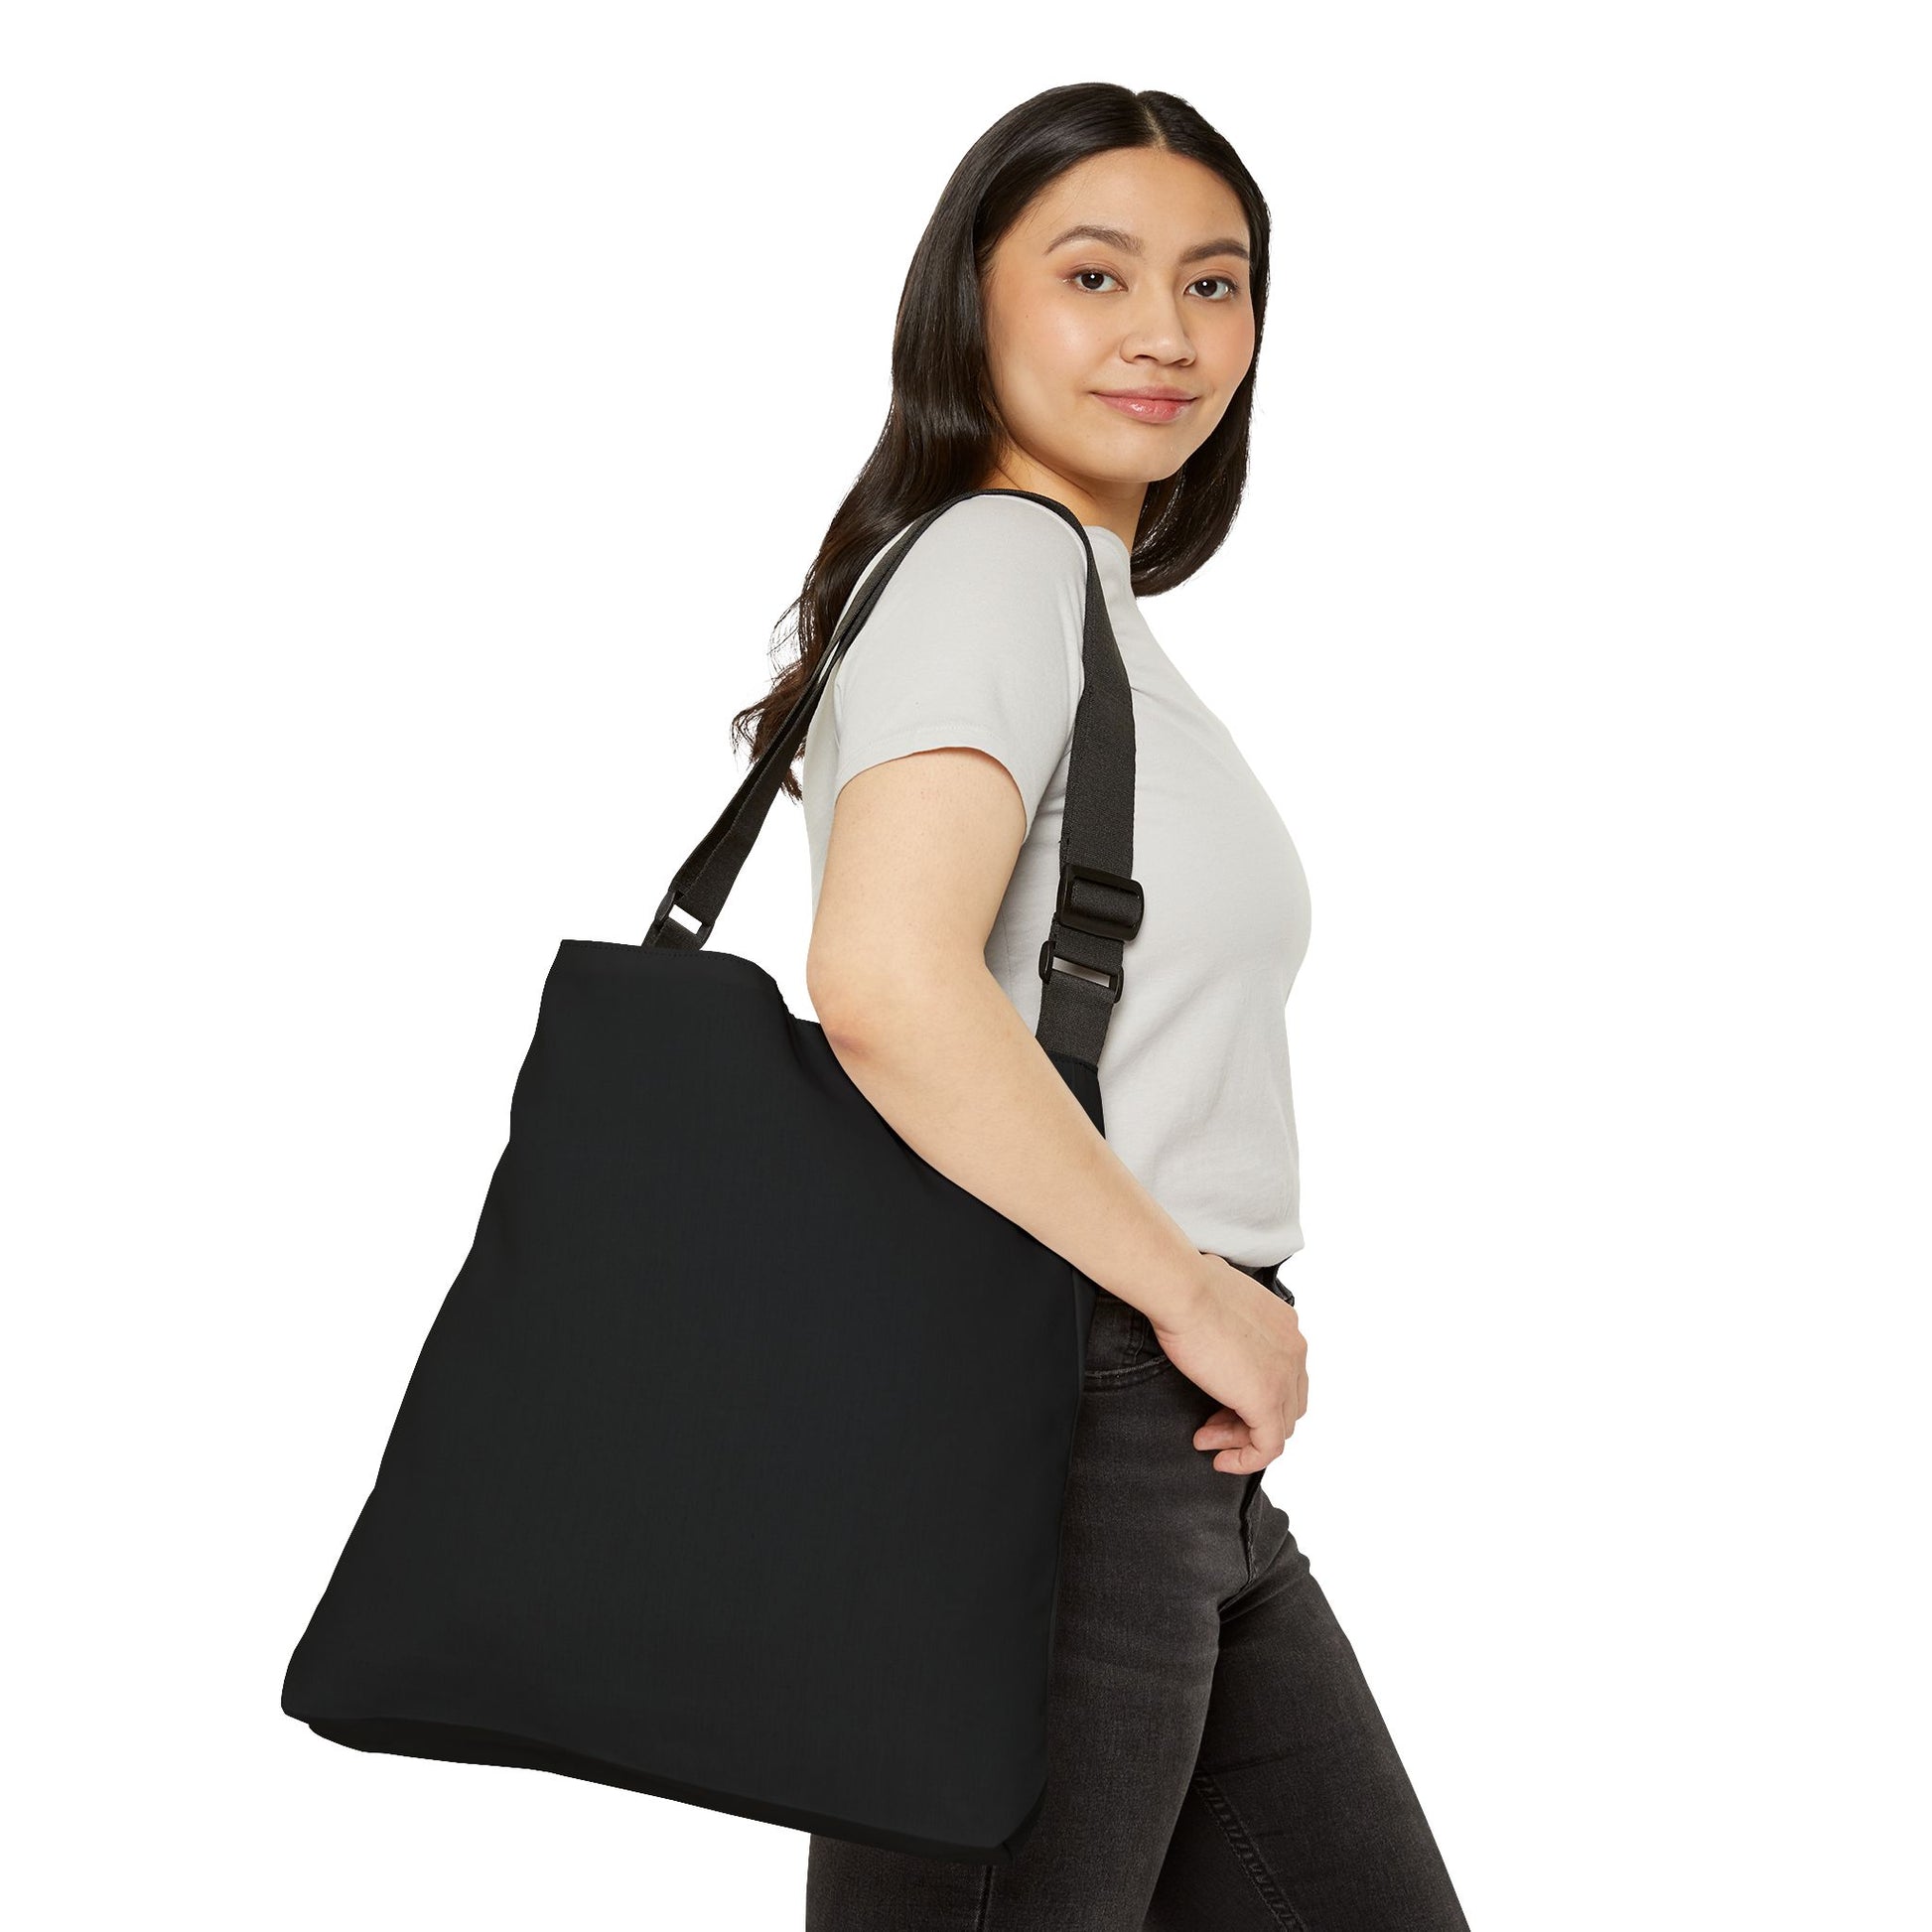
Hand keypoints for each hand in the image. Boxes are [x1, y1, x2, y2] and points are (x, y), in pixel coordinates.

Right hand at [1150, 1254, 1308, 1473]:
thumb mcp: (1219, 1295)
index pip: (1283, 1374)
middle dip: (1247, 1419)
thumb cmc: (1188, 1285)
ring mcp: (1284, 1376)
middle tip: (1212, 1425)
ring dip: (1240, 1439)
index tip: (1218, 1402)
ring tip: (1206, 1440)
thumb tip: (1208, 1320)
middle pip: (1286, 1404)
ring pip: (1277, 1427)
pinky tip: (1221, 1460)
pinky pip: (1268, 1447)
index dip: (1251, 1394)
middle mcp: (1294, 1350)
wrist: (1182, 1290)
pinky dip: (1246, 1460)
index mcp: (1285, 1324)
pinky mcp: (1266, 1400)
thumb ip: (1227, 1316)